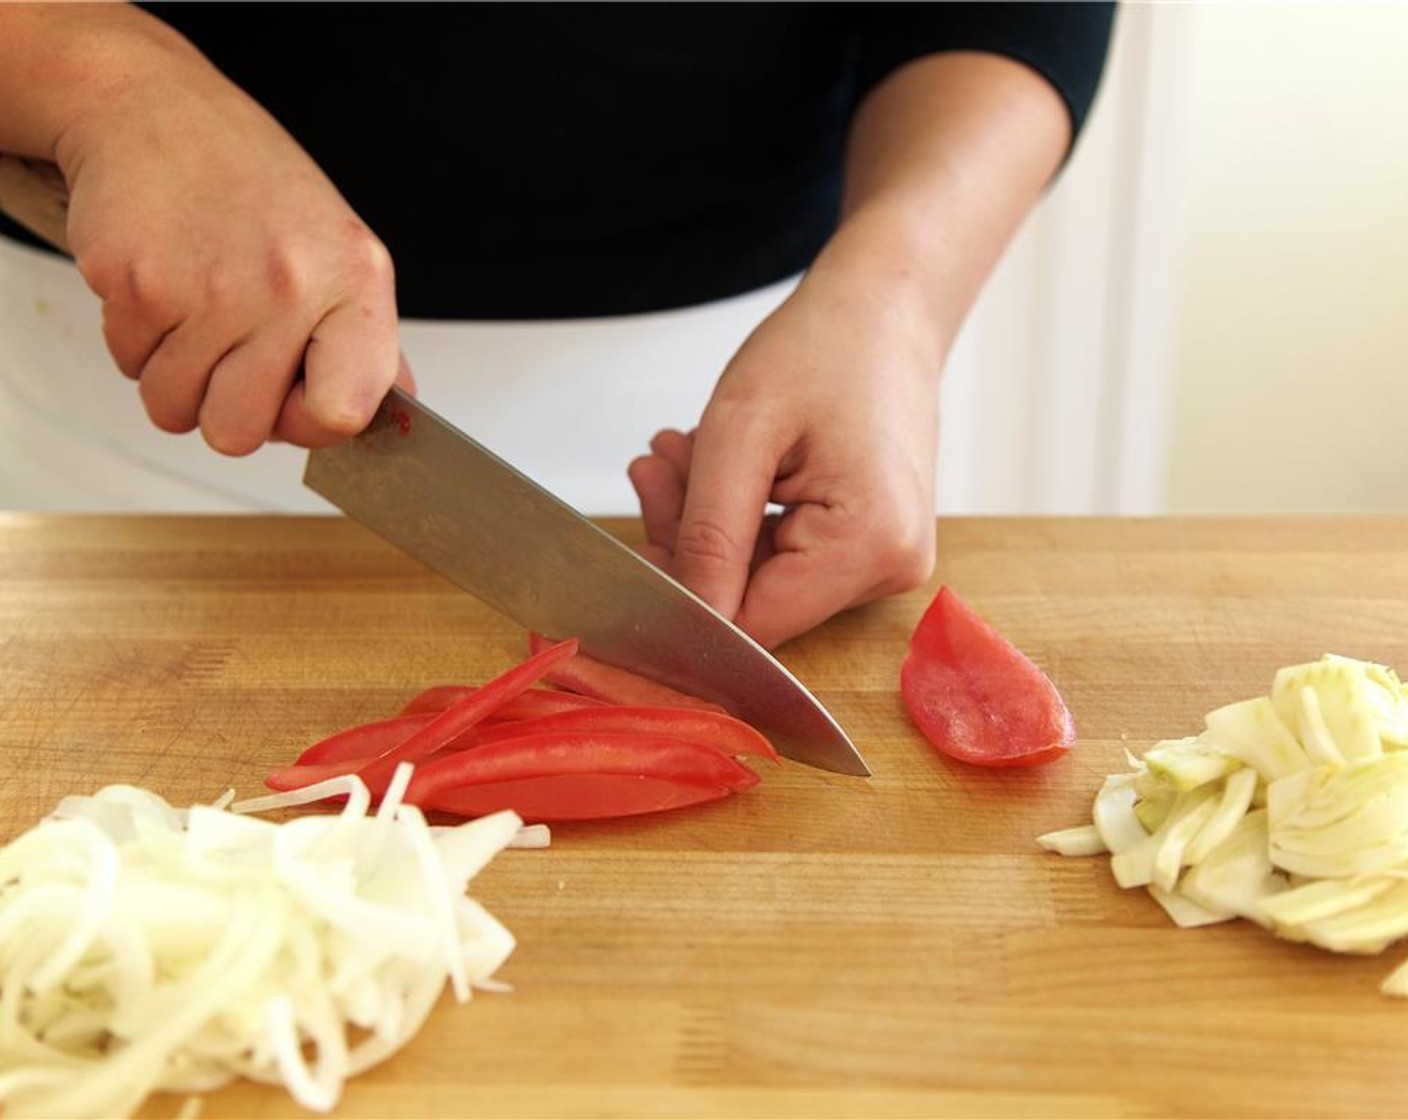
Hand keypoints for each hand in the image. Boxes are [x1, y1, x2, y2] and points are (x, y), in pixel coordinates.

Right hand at [53, 14, 406, 453]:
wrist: (154, 110)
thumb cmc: (252, 185)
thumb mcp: (342, 251)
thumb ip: (366, 342)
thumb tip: (394, 414)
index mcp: (355, 284)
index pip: (342, 413)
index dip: (308, 423)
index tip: (292, 397)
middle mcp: (290, 288)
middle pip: (239, 433)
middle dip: (224, 408)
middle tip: (228, 353)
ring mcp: (210, 289)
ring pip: (174, 410)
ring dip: (175, 377)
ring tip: (193, 314)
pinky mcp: (137, 284)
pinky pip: (128, 365)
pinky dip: (136, 339)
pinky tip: (160, 285)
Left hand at [628, 270, 939, 648]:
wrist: (887, 309)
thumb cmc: (825, 347)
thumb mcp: (741, 432)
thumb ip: (709, 535)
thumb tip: (685, 620)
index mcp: (870, 544)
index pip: (753, 623)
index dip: (684, 592)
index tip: (637, 538)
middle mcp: (890, 567)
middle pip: (755, 598)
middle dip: (692, 539)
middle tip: (654, 467)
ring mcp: (884, 559)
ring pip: (762, 575)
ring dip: (709, 520)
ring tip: (679, 450)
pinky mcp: (870, 544)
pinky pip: (784, 553)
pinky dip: (741, 514)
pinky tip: (715, 462)